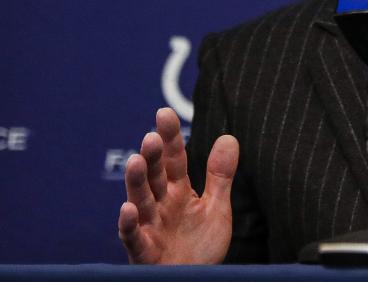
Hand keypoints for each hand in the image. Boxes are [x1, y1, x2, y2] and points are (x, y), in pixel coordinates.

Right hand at [117, 107, 238, 263]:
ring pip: (140, 201)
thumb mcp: (215, 207)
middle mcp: (160, 206)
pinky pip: (134, 238)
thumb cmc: (200, 246)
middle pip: (155, 177)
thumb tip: (229, 136)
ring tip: (136, 160)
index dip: (170, 138)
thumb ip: (219, 175)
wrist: (195, 280)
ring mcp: (150, 227)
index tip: (164, 113)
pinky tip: (127, 208)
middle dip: (153, 157)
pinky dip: (128, 224)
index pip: (174, 160)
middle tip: (152, 135)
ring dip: (136, 182)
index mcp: (177, 192)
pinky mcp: (144, 252)